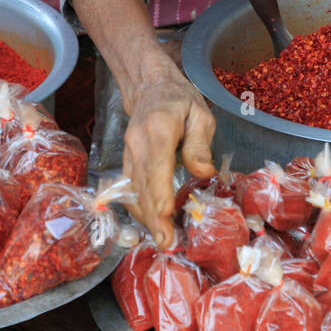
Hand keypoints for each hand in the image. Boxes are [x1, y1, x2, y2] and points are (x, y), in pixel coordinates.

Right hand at [122, 68, 215, 248]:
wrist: (149, 87)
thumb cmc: (179, 100)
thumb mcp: (199, 114)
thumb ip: (199, 144)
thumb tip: (203, 173)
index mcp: (158, 129)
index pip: (156, 164)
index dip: (159, 192)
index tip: (165, 215)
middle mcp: (138, 144)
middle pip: (143, 184)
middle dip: (153, 216)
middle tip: (166, 242)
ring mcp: (128, 153)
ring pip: (134, 190)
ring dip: (146, 216)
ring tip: (162, 239)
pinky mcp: (127, 161)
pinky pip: (131, 188)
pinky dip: (140, 207)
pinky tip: (152, 223)